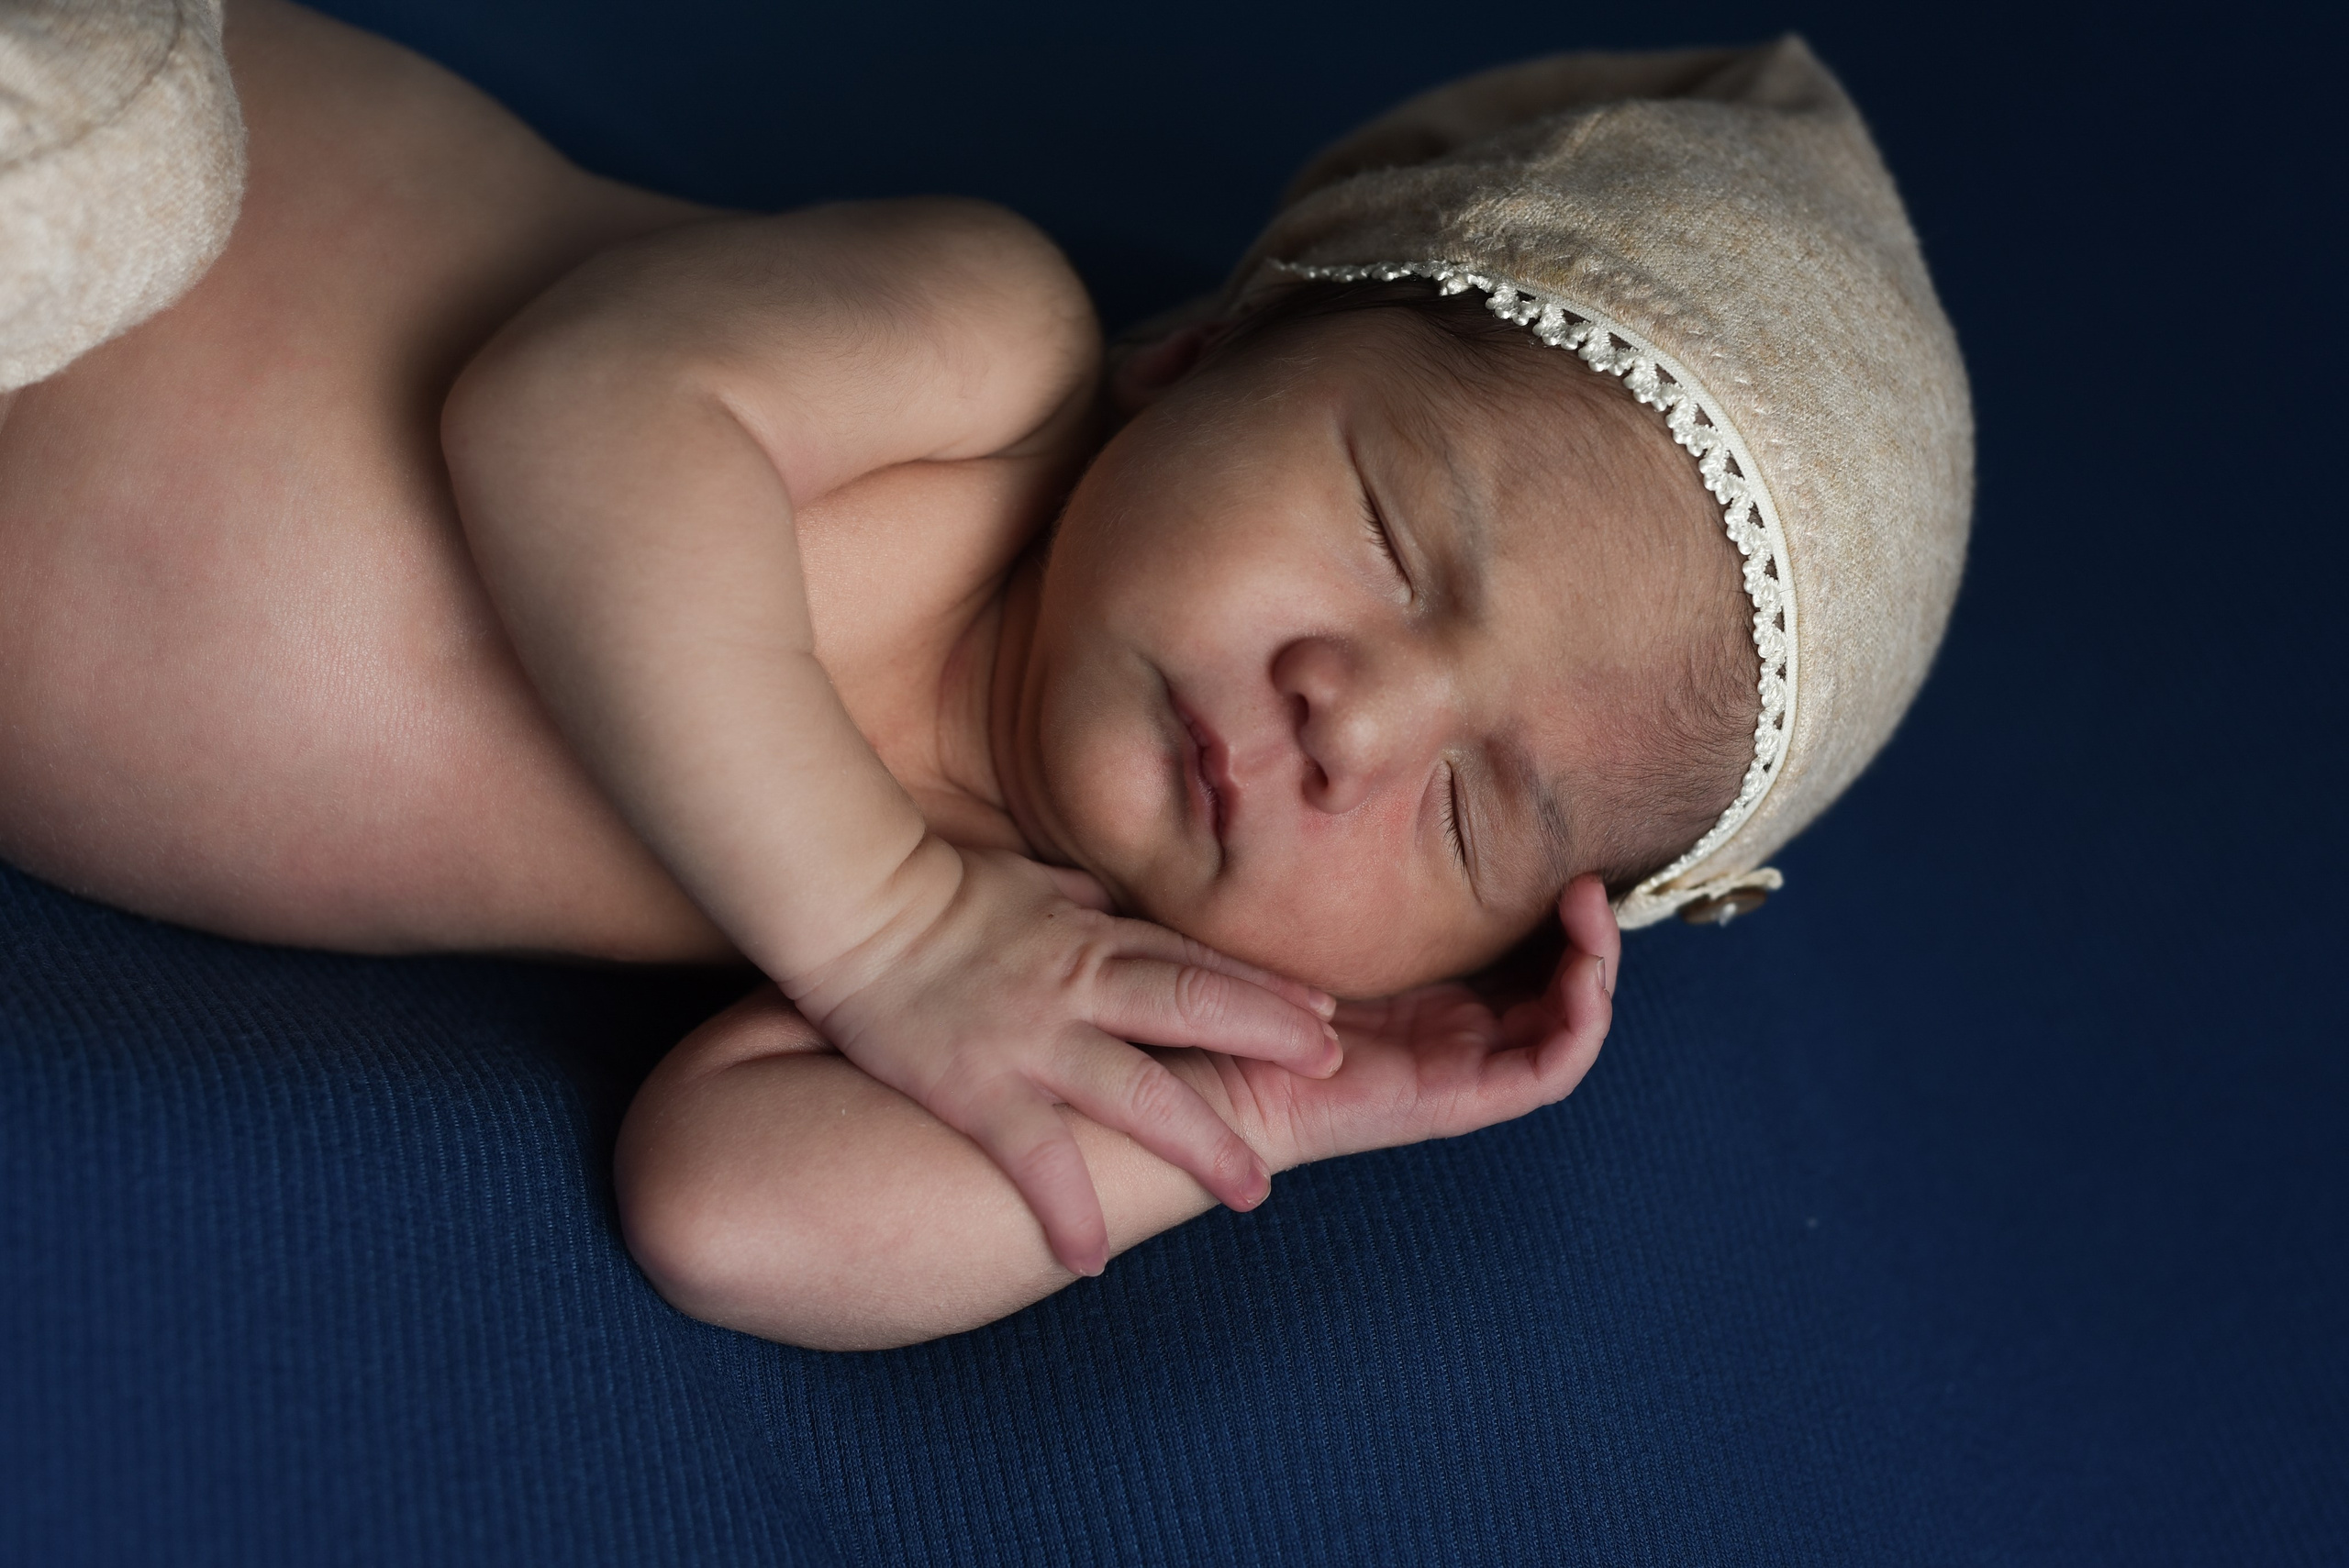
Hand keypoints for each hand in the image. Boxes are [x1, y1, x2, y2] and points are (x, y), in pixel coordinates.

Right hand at [790, 839, 1340, 1276]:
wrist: (849, 901)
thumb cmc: (932, 893)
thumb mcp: (1025, 885)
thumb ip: (1076, 904)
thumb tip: (1108, 906)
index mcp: (1090, 937)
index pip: (1195, 963)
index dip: (1266, 991)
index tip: (1326, 1018)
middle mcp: (1077, 984)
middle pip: (1194, 1007)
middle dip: (1270, 1036)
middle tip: (1336, 1070)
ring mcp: (1033, 1037)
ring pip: (1139, 1092)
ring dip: (1201, 1142)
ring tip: (1253, 1192)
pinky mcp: (979, 1086)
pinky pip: (1035, 1159)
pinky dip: (1067, 1209)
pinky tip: (1093, 1260)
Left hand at [1170, 875, 1619, 1173]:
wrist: (1210, 1064)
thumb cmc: (1249, 980)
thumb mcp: (1315, 906)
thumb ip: (1357, 864)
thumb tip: (1376, 778)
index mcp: (1432, 987)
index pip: (1525, 947)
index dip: (1554, 902)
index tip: (1558, 848)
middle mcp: (1460, 1025)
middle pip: (1561, 980)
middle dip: (1589, 927)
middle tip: (1587, 875)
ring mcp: (1466, 1065)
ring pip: (1569, 1020)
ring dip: (1597, 965)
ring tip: (1588, 907)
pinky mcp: (1464, 1099)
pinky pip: (1551, 1069)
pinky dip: (1582, 1023)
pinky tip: (1582, 972)